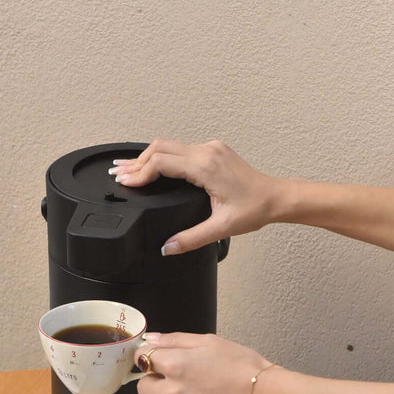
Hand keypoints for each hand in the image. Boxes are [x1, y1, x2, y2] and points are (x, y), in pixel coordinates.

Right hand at [109, 139, 284, 254]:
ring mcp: (210, 148)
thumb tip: (167, 248)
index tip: (125, 183)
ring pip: (169, 145)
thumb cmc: (254, 209)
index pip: (162, 163)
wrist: (276, 198)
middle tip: (118, 175)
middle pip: (160, 148)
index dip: (140, 172)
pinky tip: (153, 164)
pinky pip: (180, 148)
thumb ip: (191, 238)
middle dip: (137, 162)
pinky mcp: (213, 150)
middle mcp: (206, 152)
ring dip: (148, 157)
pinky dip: (162, 156)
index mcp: (206, 167)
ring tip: (128, 169)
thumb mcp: (221, 228)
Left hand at [135, 332, 272, 393]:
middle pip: (142, 385)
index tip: (157, 353)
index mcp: (175, 365)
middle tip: (170, 370)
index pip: (142, 358)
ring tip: (181, 385)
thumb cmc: (241, 365)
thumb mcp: (208, 342)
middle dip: (152, 376)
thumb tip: (152, 339)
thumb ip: (174, 340)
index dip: (149, 353)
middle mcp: (172, 391)